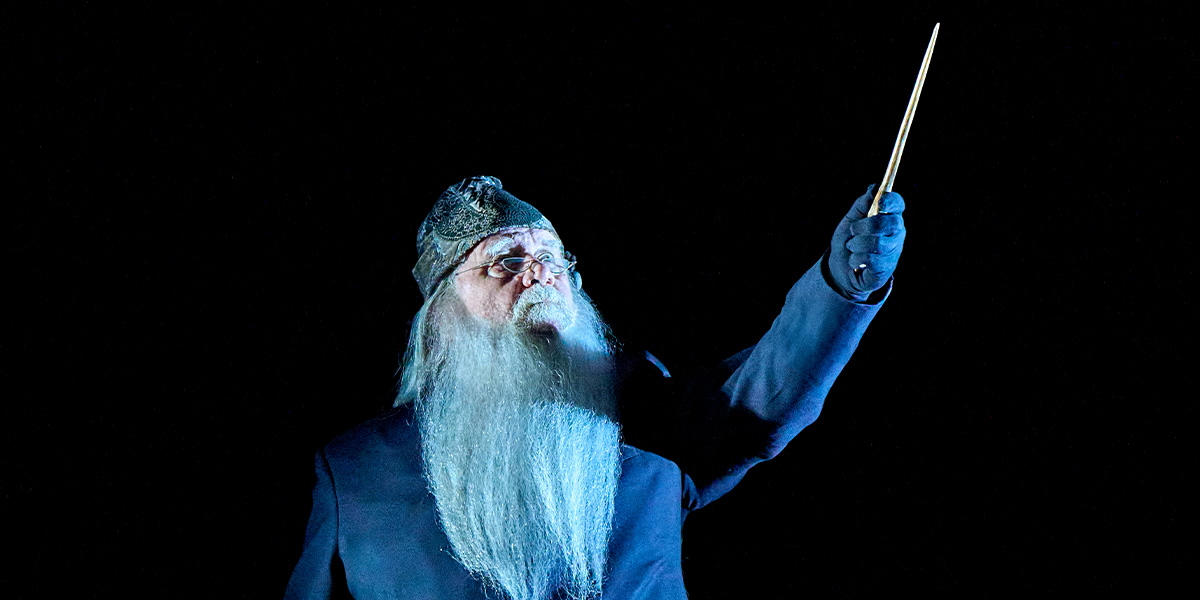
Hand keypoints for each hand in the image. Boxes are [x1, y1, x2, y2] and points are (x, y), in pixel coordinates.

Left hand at [828, 184, 905, 301]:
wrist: (840, 268)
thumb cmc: (849, 239)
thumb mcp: (851, 219)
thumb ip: (863, 204)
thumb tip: (875, 188)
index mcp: (889, 216)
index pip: (898, 204)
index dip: (891, 201)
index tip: (881, 201)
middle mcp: (896, 233)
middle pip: (890, 223)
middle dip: (866, 226)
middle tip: (854, 230)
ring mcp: (893, 251)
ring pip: (878, 243)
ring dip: (856, 244)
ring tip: (852, 247)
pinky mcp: (886, 268)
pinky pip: (871, 259)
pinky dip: (856, 259)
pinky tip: (855, 261)